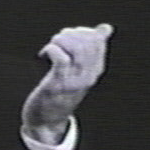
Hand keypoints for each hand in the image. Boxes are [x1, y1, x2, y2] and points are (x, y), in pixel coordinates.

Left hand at [21, 23, 113, 143]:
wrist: (46, 121)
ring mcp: (74, 81)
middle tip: (57, 41)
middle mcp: (88, 76)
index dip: (80, 31)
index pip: (98, 40)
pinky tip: (43, 54)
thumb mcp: (78, 70)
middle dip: (70, 33)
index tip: (68, 36)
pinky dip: (52, 50)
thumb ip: (90, 49)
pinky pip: (61, 59)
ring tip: (51, 46)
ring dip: (61, 40)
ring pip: (77, 49)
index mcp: (95, 70)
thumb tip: (106, 28)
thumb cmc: (61, 90)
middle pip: (88, 42)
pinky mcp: (57, 85)